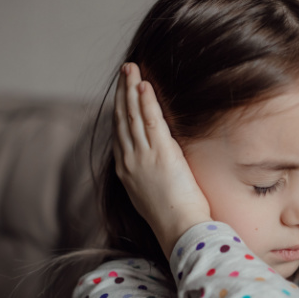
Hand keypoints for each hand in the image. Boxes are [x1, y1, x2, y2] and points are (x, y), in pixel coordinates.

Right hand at [112, 62, 212, 260]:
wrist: (178, 229)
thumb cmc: (172, 217)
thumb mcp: (152, 192)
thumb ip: (150, 173)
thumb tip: (159, 162)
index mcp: (125, 170)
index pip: (119, 131)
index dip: (120, 108)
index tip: (122, 90)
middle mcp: (129, 160)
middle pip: (121, 118)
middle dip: (122, 91)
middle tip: (125, 69)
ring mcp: (142, 156)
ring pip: (132, 115)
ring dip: (131, 88)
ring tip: (131, 68)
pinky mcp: (161, 153)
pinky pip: (150, 121)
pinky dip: (146, 101)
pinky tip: (144, 85)